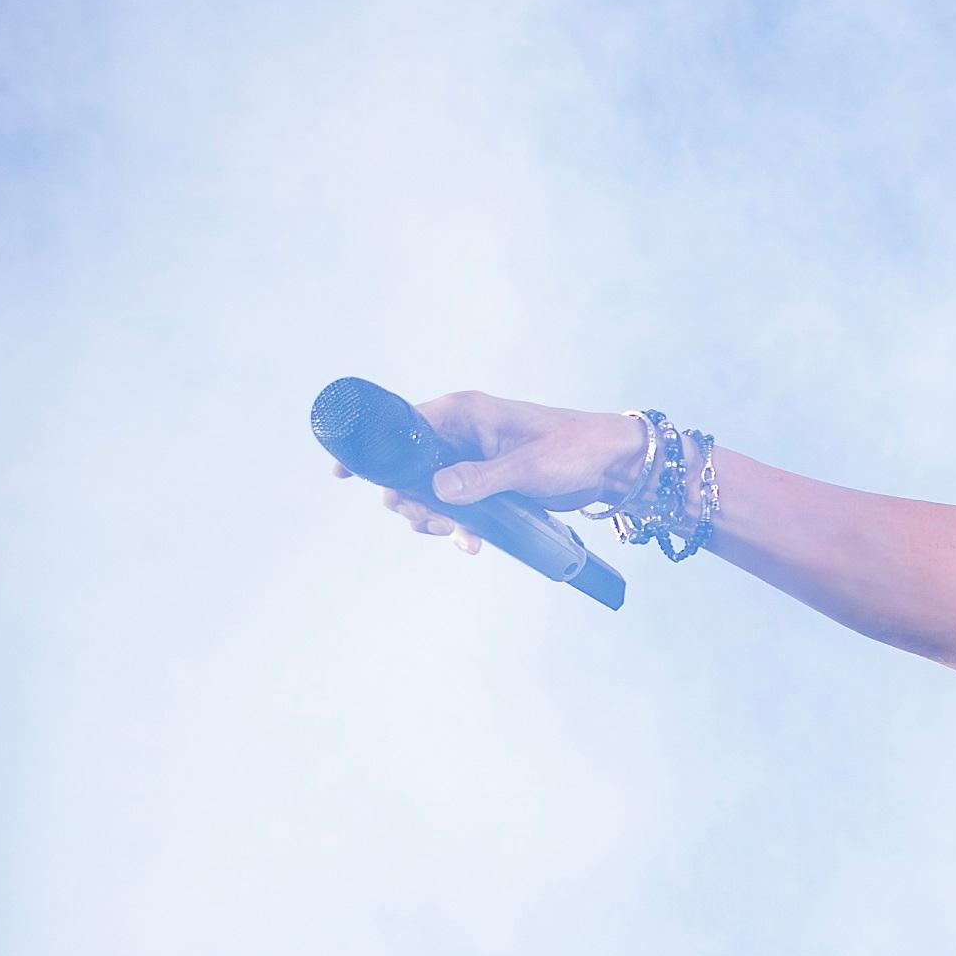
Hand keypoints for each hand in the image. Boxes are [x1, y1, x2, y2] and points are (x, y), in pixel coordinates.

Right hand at [336, 392, 645, 553]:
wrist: (612, 466)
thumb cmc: (574, 450)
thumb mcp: (528, 467)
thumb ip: (481, 479)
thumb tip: (437, 491)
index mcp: (462, 413)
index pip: (400, 424)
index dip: (370, 449)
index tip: (343, 473)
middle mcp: (459, 433)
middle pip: (406, 467)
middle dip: (409, 500)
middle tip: (432, 523)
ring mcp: (469, 459)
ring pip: (426, 491)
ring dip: (432, 517)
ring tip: (457, 535)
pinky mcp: (483, 483)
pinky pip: (453, 505)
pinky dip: (456, 524)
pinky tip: (471, 542)